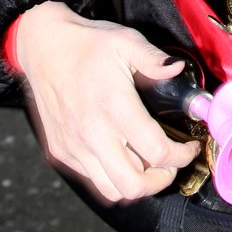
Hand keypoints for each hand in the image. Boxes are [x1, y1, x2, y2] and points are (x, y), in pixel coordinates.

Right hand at [14, 2, 198, 204]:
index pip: (157, 151)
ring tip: (149, 166)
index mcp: (114, 107)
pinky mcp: (61, 151)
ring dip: (137, 184)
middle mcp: (93, 133)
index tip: (189, 146)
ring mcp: (74, 146)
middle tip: (171, 163)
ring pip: (112, 190)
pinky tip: (123, 156)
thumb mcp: (125, 41)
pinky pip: (92, 179)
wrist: (42, 47)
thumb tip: (177, 69)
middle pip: (134, 185)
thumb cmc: (86, 44)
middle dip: (161, 179)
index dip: (182, 155)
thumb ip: (154, 58)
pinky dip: (113, 176)